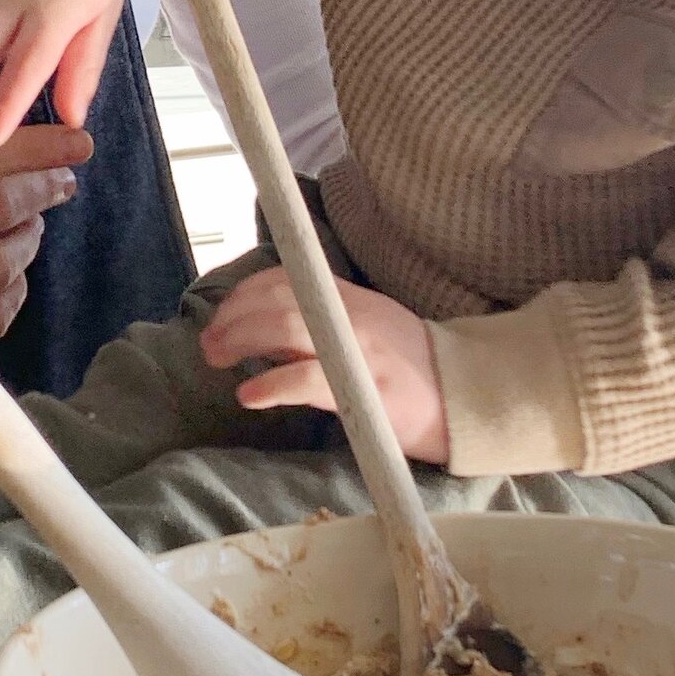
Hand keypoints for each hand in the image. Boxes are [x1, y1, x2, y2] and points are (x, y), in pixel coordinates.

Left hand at [198, 266, 451, 468]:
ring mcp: (356, 349)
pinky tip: (249, 396)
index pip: (287, 277)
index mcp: (349, 299)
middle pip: (277, 299)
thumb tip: (261, 337)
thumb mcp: (365, 332)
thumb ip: (315, 330)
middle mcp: (350, 315)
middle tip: (209, 344)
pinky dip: (271, 385)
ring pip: (285, 327)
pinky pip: (306, 379)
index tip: (223, 314)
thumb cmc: (411, 371)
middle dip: (233, 316)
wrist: (466, 398)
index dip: (245, 292)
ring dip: (240, 339)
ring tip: (217, 359)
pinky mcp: (362, 389)